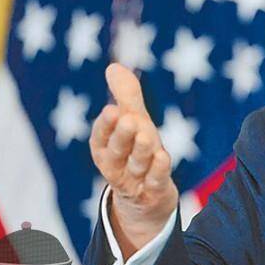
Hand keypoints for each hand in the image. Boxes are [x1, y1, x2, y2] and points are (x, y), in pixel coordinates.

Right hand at [90, 63, 178, 258]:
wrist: (147, 198)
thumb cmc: (137, 153)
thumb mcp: (133, 124)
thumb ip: (126, 98)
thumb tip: (114, 67)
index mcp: (104, 149)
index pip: (100, 137)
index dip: (105, 126)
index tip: (112, 110)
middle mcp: (115, 167)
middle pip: (116, 152)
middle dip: (121, 136)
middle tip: (127, 118)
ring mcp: (134, 182)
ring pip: (136, 166)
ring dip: (141, 150)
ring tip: (147, 134)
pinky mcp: (152, 194)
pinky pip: (154, 182)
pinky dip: (158, 170)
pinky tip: (163, 156)